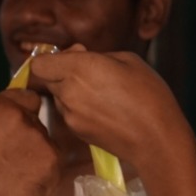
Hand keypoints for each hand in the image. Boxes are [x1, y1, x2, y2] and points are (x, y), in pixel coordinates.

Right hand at [0, 88, 57, 195]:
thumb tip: (6, 114)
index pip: (26, 97)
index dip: (23, 112)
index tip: (17, 128)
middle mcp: (21, 116)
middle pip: (35, 121)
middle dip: (27, 136)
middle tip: (13, 159)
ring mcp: (39, 137)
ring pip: (46, 142)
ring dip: (37, 154)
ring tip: (18, 175)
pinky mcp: (53, 160)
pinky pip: (54, 162)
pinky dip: (45, 172)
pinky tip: (28, 183)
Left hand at [27, 47, 194, 169]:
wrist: (156, 140)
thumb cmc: (149, 95)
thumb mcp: (128, 60)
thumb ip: (97, 55)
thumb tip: (79, 56)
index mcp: (80, 68)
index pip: (39, 64)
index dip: (51, 59)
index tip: (71, 57)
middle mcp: (69, 92)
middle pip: (47, 79)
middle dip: (62, 73)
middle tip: (89, 73)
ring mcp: (70, 115)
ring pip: (58, 97)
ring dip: (70, 91)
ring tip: (101, 94)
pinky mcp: (76, 131)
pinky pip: (69, 113)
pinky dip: (79, 108)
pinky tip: (103, 110)